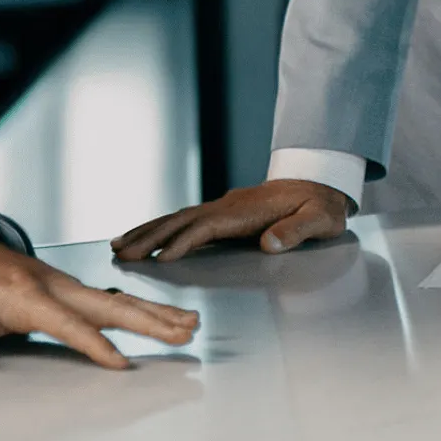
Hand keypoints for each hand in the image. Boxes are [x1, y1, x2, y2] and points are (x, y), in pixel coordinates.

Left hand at [0, 226, 196, 368]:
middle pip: (106, 304)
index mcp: (21, 293)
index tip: (120, 362)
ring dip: (154, 313)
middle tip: (184, 332)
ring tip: (191, 325)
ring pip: (116, 300)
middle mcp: (51, 285)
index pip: (63, 321)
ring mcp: (65, 285)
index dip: (91, 342)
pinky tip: (167, 318)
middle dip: (146, 320)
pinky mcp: (71, 290)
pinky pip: (111, 300)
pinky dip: (142, 309)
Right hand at [111, 178, 354, 262]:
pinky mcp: (222, 213)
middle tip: (121, 253)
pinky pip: (185, 221)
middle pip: (181, 220)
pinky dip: (161, 229)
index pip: (207, 227)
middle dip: (150, 237)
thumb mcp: (319, 220)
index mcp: (247, 211)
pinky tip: (146, 239)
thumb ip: (297, 231)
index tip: (162, 258)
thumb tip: (270, 244)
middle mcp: (228, 206)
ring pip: (177, 218)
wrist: (321, 182)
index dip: (184, 242)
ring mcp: (223, 207)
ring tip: (119, 246)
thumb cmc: (321, 206)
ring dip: (148, 232)